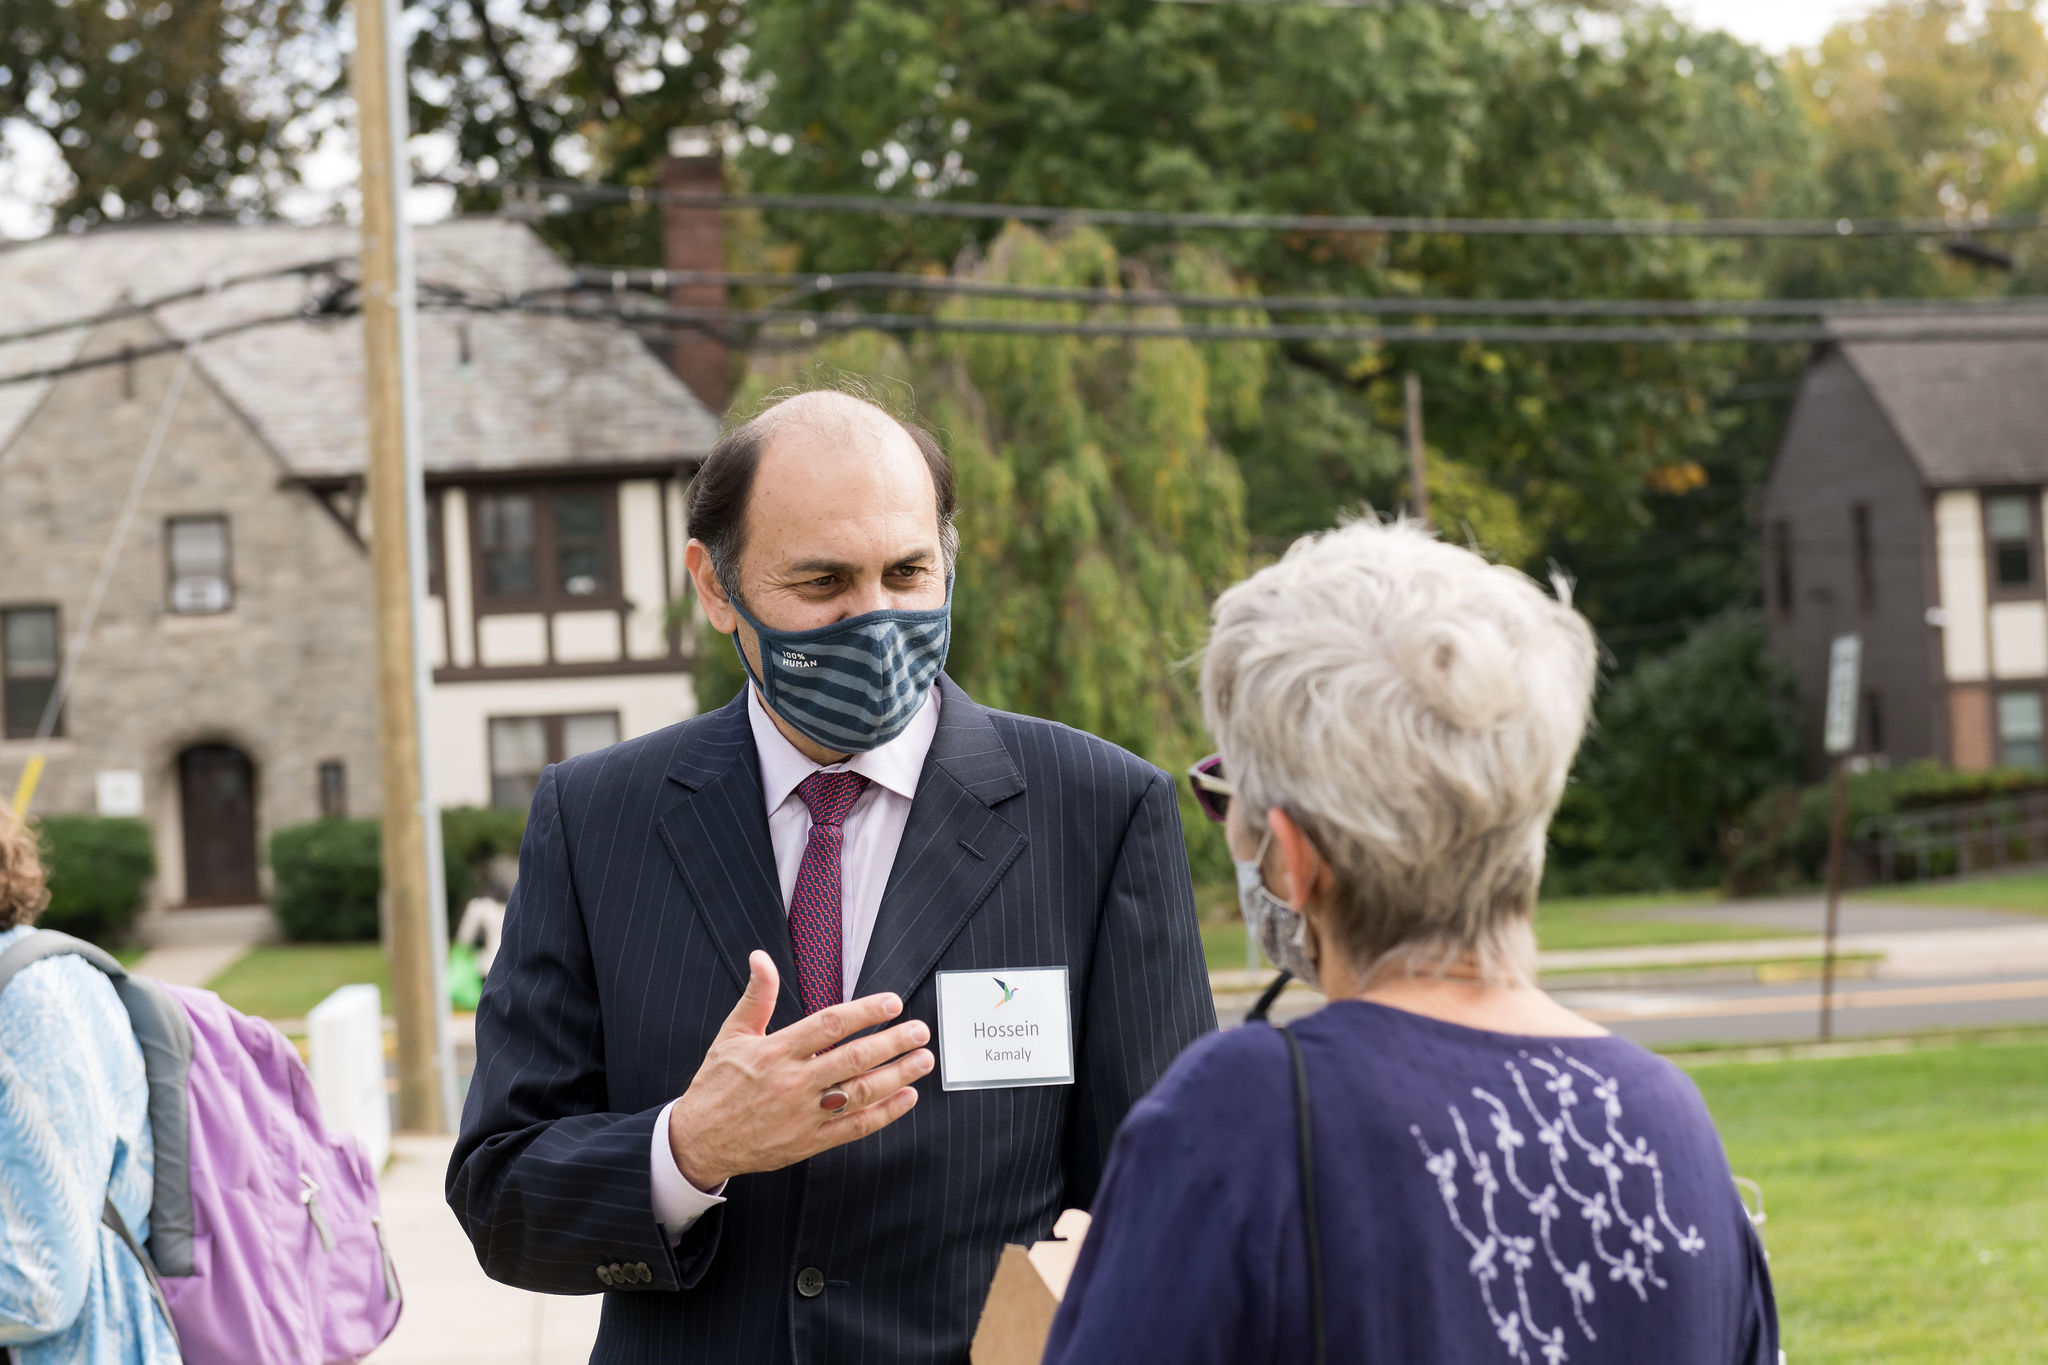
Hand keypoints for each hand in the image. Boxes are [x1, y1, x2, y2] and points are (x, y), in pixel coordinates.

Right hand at [667, 950, 932, 1190]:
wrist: (699, 1140)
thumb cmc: (717, 1084)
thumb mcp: (732, 1035)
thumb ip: (757, 996)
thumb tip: (761, 957)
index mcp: (776, 1051)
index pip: (829, 1025)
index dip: (864, 1012)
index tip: (893, 1003)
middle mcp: (793, 1082)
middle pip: (853, 1059)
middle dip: (892, 1043)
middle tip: (920, 1030)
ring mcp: (804, 1114)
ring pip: (860, 1093)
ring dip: (897, 1075)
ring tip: (923, 1059)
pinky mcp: (810, 1141)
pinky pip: (855, 1127)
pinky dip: (885, 1113)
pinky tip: (907, 1097)